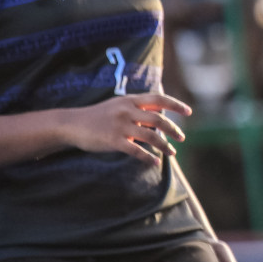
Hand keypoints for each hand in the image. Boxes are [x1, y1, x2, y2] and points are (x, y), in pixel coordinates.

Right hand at [61, 93, 190, 163]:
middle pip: (159, 119)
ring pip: (151, 136)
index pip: (159, 99)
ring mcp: (121, 126)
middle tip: (182, 138)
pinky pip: (136, 150)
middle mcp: (128, 110)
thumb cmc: (99, 116)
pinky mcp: (113, 141)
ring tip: (172, 152)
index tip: (189, 112)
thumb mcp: (119, 105)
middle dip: (173, 130)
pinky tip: (155, 162)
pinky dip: (148, 157)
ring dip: (164, 146)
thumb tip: (160, 112)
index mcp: (131, 100)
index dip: (176, 105)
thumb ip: (138, 107)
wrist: (73, 124)